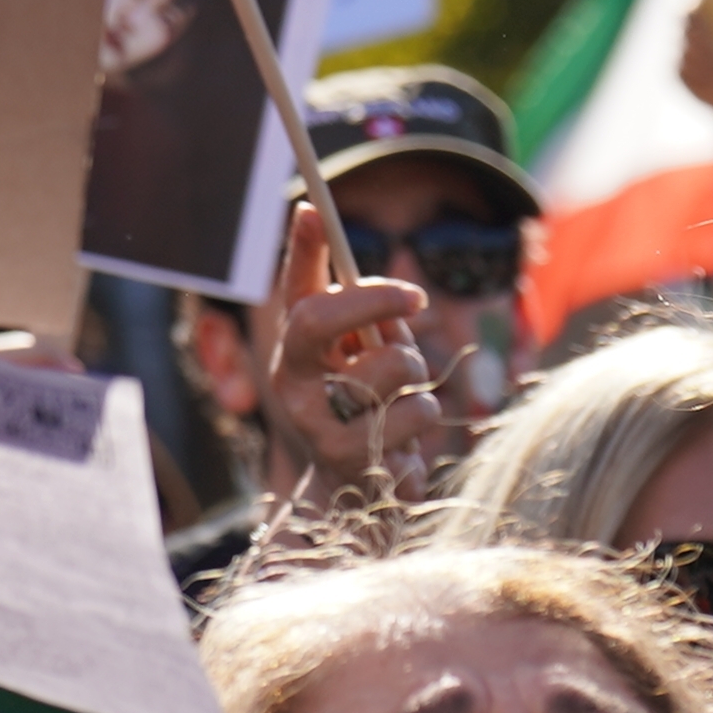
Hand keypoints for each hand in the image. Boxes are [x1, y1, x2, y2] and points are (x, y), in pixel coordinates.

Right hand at [251, 188, 446, 508]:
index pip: (296, 299)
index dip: (301, 251)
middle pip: (340, 330)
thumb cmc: (358, 410)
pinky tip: (397, 447)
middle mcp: (295, 392)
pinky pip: (417, 419)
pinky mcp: (360, 467)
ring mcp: (325, 432)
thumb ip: (355, 311)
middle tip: (413, 306)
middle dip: (386, 315)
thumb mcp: (350, 356)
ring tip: (401, 403)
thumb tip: (318, 222)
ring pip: (401, 376)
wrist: (349, 501)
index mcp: (293, 358)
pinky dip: (419, 426)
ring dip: (418, 383)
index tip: (315, 210)